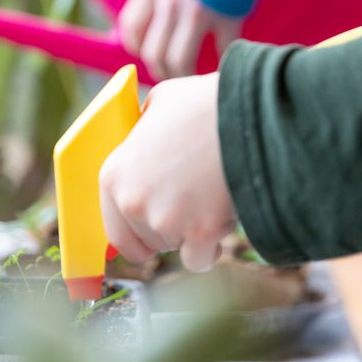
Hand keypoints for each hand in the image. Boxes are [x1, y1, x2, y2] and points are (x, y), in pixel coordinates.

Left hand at [90, 0, 241, 79]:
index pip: (132, 24)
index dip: (135, 44)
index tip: (144, 51)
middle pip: (153, 49)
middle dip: (160, 66)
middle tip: (171, 70)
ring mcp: (199, 10)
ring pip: (180, 59)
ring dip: (185, 73)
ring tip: (194, 77)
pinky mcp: (229, 15)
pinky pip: (222, 51)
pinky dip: (222, 63)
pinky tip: (225, 64)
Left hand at [98, 73, 235, 271]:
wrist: (247, 113)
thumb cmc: (205, 105)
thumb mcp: (161, 102)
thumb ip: (146, 126)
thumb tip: (148, 132)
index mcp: (114, 175)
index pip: (115, 231)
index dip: (137, 233)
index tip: (152, 232)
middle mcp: (133, 202)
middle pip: (149, 241)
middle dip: (170, 227)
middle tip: (192, 200)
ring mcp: (165, 220)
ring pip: (176, 248)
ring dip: (192, 233)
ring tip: (211, 196)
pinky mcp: (199, 233)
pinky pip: (199, 260)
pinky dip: (210, 249)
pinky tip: (220, 224)